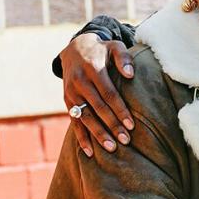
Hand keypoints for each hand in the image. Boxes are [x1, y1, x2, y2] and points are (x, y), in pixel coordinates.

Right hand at [60, 34, 136, 157]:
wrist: (74, 49)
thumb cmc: (101, 51)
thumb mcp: (113, 46)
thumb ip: (123, 57)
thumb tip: (130, 75)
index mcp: (92, 68)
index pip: (108, 93)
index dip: (120, 110)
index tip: (131, 125)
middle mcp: (79, 81)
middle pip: (97, 108)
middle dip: (112, 125)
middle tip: (126, 140)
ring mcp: (71, 93)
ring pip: (85, 117)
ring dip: (98, 134)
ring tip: (111, 149)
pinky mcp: (67, 102)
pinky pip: (74, 122)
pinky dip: (81, 137)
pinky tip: (89, 153)